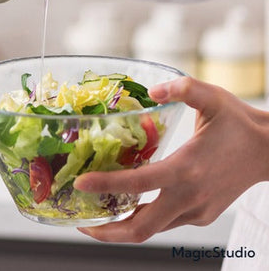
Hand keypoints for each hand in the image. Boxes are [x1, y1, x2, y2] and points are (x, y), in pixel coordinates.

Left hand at [73, 76, 268, 242]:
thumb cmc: (238, 123)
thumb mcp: (212, 97)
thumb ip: (182, 88)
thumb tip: (152, 90)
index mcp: (187, 168)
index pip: (139, 184)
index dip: (106, 185)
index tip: (81, 183)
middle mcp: (190, 196)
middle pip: (141, 228)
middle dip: (106, 231)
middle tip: (80, 222)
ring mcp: (197, 210)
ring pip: (153, 229)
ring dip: (122, 226)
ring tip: (97, 215)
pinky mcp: (201, 214)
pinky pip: (166, 221)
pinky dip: (144, 217)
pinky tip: (131, 203)